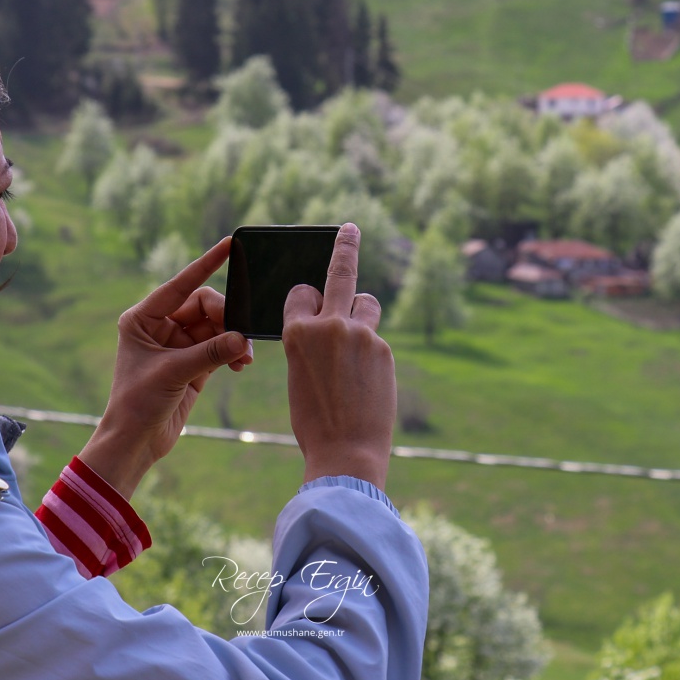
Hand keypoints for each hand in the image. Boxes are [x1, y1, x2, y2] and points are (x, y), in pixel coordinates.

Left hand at [78, 237, 251, 498]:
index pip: (180, 285)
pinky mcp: (194, 363)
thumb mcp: (173, 373)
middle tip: (239, 335)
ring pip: (216, 326)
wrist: (136, 442)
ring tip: (244, 356)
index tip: (230, 245)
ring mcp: (179, 344)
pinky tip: (241, 364)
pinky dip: (233, 352)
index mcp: (143, 318)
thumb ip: (210, 353)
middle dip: (225, 317)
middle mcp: (161, 326)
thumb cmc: (138, 403)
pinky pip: (221, 346)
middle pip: (204, 306)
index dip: (206, 264)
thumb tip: (243, 339)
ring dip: (233, 337)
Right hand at [283, 223, 395, 490]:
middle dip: (345, 246)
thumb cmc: (314, 419)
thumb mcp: (298, 373)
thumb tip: (334, 320)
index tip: (309, 302)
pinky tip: (365, 379)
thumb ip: (311, 341)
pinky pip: (375, 336)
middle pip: (340, 272)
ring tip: (358, 340)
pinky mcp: (383, 347)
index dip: (305, 300)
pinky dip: (370, 350)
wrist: (347, 451)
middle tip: (351, 228)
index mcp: (296, 332)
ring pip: (365, 302)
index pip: (301, 293)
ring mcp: (360, 334)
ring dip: (361, 310)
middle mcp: (329, 325)